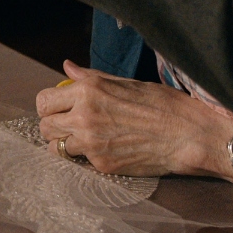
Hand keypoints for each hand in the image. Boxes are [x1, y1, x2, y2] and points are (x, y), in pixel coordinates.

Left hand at [35, 61, 232, 178]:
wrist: (188, 134)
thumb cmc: (161, 104)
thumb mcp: (124, 82)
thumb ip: (90, 77)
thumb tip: (67, 67)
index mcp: (88, 91)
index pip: (44, 101)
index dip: (48, 106)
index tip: (57, 109)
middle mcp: (84, 117)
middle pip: (45, 127)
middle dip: (53, 126)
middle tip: (67, 125)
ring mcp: (92, 144)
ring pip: (57, 148)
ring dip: (66, 144)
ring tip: (84, 139)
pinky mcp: (103, 165)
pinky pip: (81, 162)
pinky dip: (87, 158)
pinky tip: (105, 149)